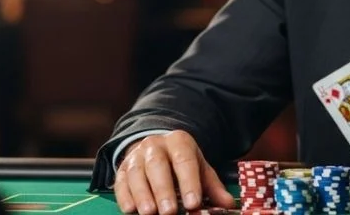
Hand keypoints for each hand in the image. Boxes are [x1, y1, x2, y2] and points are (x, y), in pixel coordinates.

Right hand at [114, 130, 235, 214]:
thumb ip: (212, 187)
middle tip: (169, 211)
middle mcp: (155, 145)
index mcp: (179, 141)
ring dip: (142, 194)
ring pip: (136, 173)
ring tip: (149, 213)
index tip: (193, 203)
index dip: (189, 182)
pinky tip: (130, 209)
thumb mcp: (199, 168)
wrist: (156, 148)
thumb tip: (228, 204)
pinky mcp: (122, 169)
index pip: (185, 160)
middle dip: (163, 189)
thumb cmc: (181, 162)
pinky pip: (121, 181)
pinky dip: (124, 196)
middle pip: (158, 165)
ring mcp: (136, 156)